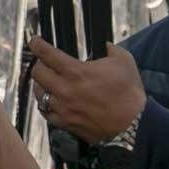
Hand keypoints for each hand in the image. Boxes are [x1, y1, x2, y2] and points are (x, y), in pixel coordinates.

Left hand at [29, 37, 145, 145]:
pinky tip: (52, 101)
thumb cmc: (130, 94)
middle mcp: (65, 90)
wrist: (134, 126)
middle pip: (37, 73)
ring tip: (49, 82)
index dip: (37, 45)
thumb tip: (103, 45)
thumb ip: (109, 48)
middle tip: (45, 63)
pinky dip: (47, 105)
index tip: (35, 42)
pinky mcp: (66, 124)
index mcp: (76, 72)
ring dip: (42, 85)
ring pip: (38, 94)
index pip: (46, 54)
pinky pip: (46, 113)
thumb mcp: (124, 60)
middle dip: (39, 65)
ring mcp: (64, 109)